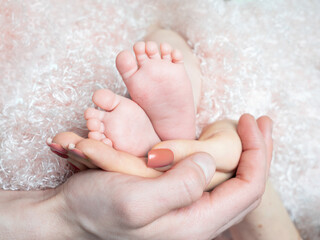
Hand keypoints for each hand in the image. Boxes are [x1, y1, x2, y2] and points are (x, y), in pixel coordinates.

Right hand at [44, 114, 272, 238]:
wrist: (70, 216)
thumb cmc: (95, 210)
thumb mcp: (134, 200)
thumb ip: (179, 187)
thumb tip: (208, 161)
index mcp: (194, 223)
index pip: (247, 189)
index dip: (257, 152)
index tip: (249, 120)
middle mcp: (195, 219)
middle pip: (246, 186)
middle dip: (258, 151)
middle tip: (261, 122)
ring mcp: (185, 208)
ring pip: (230, 182)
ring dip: (243, 153)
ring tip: (249, 128)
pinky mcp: (173, 196)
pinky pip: (209, 178)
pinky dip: (220, 156)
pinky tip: (218, 142)